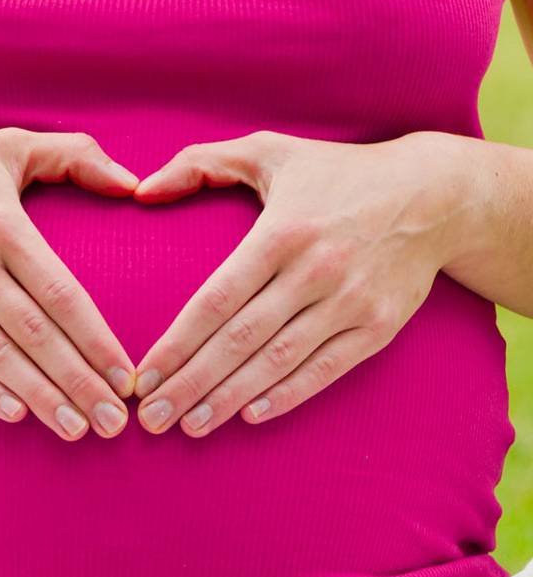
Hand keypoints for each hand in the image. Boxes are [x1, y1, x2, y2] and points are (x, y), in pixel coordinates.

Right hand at [0, 122, 139, 440]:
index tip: (126, 377)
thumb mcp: (8, 145)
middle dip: (79, 382)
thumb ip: (76, 155)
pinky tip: (15, 414)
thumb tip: (134, 184)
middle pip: (35, 334)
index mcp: (1, 225)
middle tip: (115, 421)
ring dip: (39, 397)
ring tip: (77, 429)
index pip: (61, 293)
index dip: (97, 340)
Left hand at [131, 130, 463, 436]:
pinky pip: (326, 370)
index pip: (216, 300)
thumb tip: (142, 192)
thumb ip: (199, 163)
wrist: (435, 196)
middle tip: (153, 419)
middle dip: (191, 384)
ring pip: (278, 362)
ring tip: (189, 426)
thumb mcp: (268, 150)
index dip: (177, 343)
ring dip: (229, 399)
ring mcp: (350, 302)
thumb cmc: (337, 173)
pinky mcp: (379, 327)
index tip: (144, 375)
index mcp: (282, 232)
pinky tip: (250, 415)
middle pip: (240, 340)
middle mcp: (315, 271)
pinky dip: (288, 395)